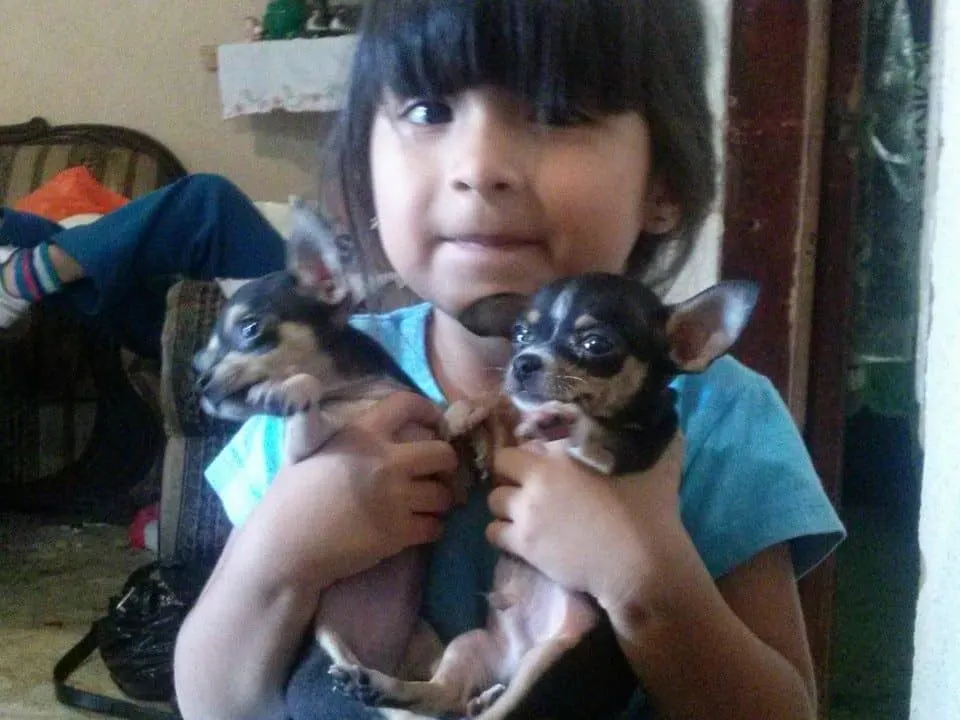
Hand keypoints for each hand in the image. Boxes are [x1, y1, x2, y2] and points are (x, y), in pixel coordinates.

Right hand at [248, 391, 458, 586]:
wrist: (284, 546)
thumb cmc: (291, 498)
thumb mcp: (312, 450)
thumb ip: (347, 437)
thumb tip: (358, 425)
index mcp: (361, 433)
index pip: (406, 404)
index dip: (429, 410)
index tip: (437, 424)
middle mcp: (385, 461)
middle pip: (443, 453)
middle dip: (446, 464)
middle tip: (437, 475)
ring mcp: (394, 498)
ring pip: (443, 494)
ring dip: (439, 501)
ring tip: (426, 506)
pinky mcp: (398, 533)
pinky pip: (435, 527)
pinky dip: (431, 529)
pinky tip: (418, 529)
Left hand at [487, 434, 683, 608]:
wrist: (639, 563)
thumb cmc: (649, 511)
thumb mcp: (655, 462)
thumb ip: (651, 436)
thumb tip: (659, 416)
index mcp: (564, 453)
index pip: (528, 438)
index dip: (532, 451)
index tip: (541, 461)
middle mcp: (539, 477)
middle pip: (501, 463)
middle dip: (510, 473)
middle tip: (527, 486)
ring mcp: (527, 511)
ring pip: (493, 499)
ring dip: (505, 504)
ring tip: (524, 514)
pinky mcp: (524, 544)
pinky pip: (492, 532)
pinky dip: (502, 533)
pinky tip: (520, 538)